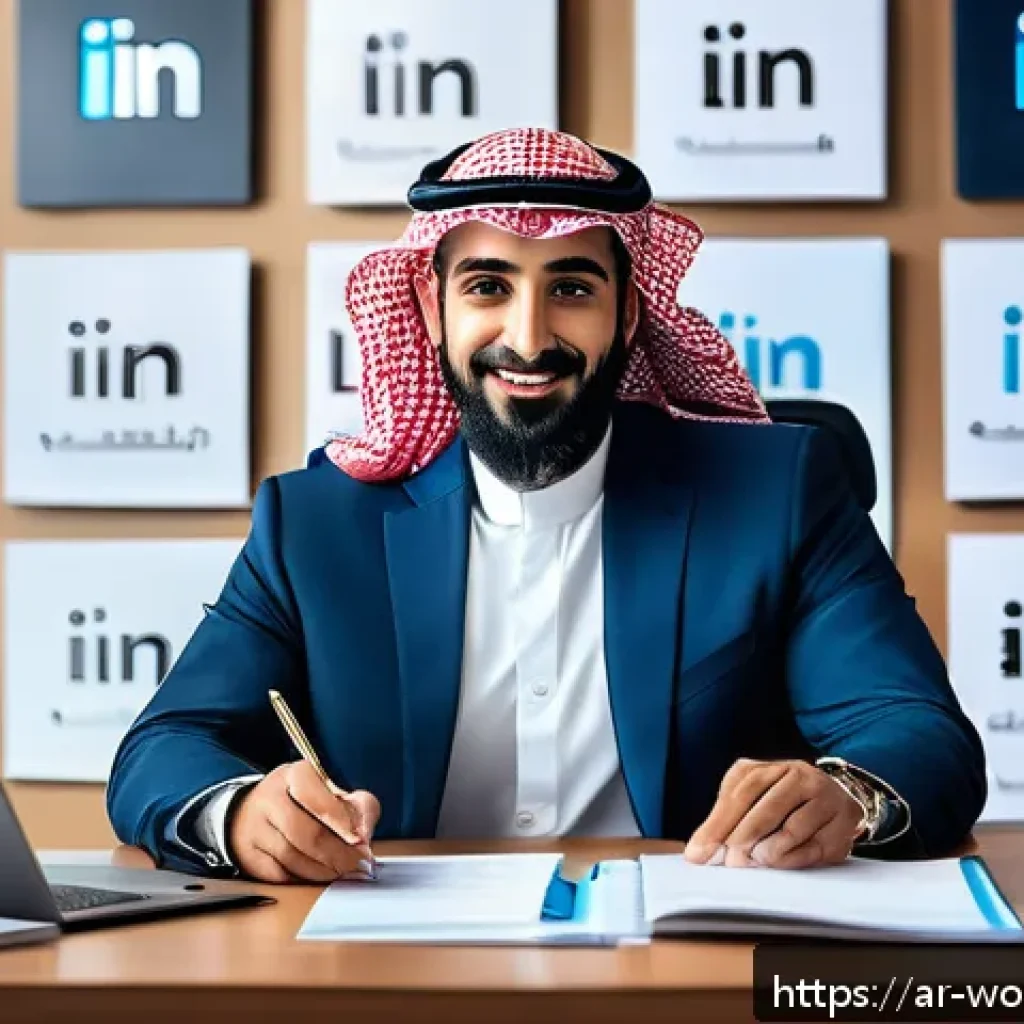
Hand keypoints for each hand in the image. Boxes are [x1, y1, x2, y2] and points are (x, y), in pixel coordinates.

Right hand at [229, 760, 380, 882]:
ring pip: (292, 856)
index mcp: (294, 774)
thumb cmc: (301, 802)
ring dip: (323, 869)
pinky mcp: (248, 856)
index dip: (341, 822)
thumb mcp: (331, 791)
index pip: (317, 799)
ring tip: (342, 871)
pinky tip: (318, 876)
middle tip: (357, 863)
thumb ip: (358, 806)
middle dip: (338, 853)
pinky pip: (279, 875)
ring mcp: (254, 828)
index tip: (360, 839)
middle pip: (306, 832)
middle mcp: (269, 798)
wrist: (251, 813)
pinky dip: (303, 879)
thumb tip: (365, 832)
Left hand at [683, 757, 865, 869]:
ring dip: (769, 850)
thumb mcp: (752, 797)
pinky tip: (778, 863)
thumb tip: (698, 850)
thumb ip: (726, 817)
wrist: (837, 798)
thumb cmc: (783, 800)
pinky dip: (793, 859)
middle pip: (767, 807)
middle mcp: (801, 776)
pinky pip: (816, 847)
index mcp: (773, 767)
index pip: (742, 791)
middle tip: (729, 862)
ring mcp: (826, 799)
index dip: (719, 823)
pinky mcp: (843, 824)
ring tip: (754, 860)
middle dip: (742, 838)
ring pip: (793, 827)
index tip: (700, 852)